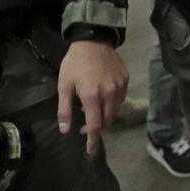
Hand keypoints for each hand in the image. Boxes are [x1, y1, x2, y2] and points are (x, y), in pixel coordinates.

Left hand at [57, 39, 128, 153]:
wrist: (93, 40)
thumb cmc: (75, 63)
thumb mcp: (64, 85)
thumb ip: (65, 109)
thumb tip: (66, 130)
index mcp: (92, 97)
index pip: (95, 126)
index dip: (93, 140)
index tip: (90, 150)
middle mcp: (109, 94)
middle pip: (107, 120)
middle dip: (97, 127)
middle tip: (85, 124)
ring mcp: (119, 87)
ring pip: (115, 111)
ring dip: (105, 115)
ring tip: (93, 109)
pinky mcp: (125, 80)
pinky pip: (120, 99)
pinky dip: (112, 104)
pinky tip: (103, 98)